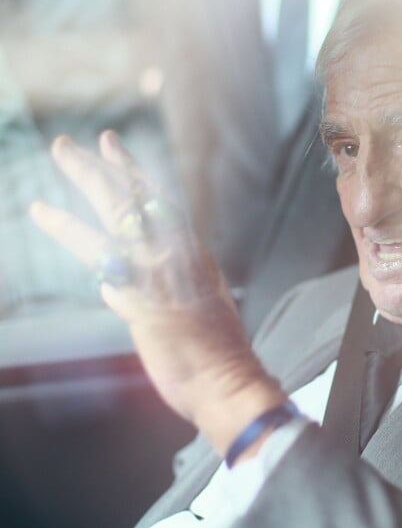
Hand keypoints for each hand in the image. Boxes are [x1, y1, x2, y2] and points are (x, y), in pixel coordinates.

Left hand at [30, 131, 284, 456]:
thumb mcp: (197, 309)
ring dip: (84, 185)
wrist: (229, 384)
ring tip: (59, 160)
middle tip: (67, 144)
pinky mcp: (142, 302)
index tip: (110, 146)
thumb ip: (157, 292)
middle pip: (133, 200)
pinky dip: (76, 236)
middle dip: (99, 167)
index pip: (157, 201)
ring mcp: (159, 276)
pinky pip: (102, 260)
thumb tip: (112, 287)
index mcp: (191, 255)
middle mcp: (176, 256)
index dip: (131, 171)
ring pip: (117, 217)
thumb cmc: (217, 354)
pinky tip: (47, 215)